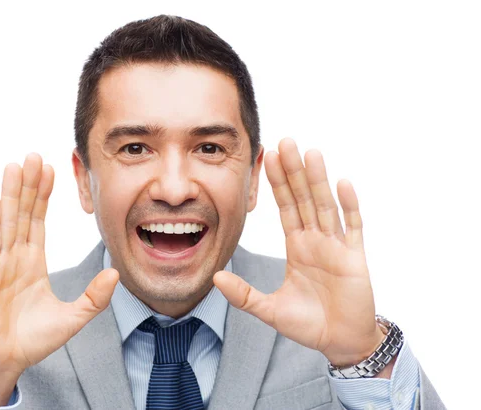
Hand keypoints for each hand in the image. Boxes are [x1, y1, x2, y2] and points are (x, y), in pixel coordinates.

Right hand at [0, 153, 117, 380]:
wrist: (6, 361)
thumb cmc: (34, 340)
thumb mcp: (74, 317)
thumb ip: (95, 296)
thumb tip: (116, 273)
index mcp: (33, 262)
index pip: (38, 221)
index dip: (43, 196)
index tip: (50, 171)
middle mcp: (15, 257)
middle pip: (23, 212)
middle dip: (28, 184)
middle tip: (34, 156)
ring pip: (8, 219)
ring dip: (11, 192)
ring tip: (15, 165)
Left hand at [214, 138, 384, 366]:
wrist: (341, 342)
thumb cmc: (309, 324)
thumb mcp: (269, 309)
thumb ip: (243, 295)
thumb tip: (215, 278)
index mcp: (298, 245)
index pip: (286, 206)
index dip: (277, 182)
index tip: (269, 157)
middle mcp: (316, 240)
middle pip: (304, 198)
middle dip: (294, 171)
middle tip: (286, 141)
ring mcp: (336, 246)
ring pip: (326, 205)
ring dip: (318, 179)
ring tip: (310, 152)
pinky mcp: (354, 258)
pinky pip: (352, 227)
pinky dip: (348, 206)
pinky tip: (342, 183)